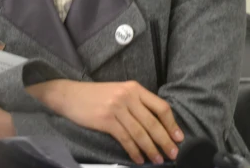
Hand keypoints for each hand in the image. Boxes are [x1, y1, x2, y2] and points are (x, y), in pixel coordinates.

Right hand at [27, 80, 182, 164]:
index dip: (171, 124)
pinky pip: (125, 138)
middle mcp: (128, 96)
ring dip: (151, 149)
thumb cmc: (97, 96)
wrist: (70, 95)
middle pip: (153, 122)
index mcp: (134, 88)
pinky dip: (134, 151)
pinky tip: (139, 159)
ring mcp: (117, 108)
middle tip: (173, 154)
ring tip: (158, 160)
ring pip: (140, 132)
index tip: (179, 137)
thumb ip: (137, 103)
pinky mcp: (106, 120)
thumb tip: (157, 125)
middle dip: (165, 140)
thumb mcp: (120, 92)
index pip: (160, 106)